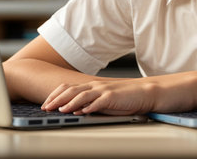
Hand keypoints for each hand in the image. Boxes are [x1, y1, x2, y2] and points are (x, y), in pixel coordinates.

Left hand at [41, 73, 196, 115]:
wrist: (152, 92)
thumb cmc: (131, 98)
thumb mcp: (110, 100)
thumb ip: (95, 103)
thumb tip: (79, 109)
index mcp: (97, 86)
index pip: (72, 87)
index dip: (57, 94)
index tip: (47, 102)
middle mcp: (99, 85)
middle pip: (72, 89)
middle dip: (56, 98)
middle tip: (44, 107)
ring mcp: (106, 90)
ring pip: (82, 93)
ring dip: (67, 101)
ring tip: (56, 110)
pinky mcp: (115, 96)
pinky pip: (98, 100)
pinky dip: (87, 105)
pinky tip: (78, 111)